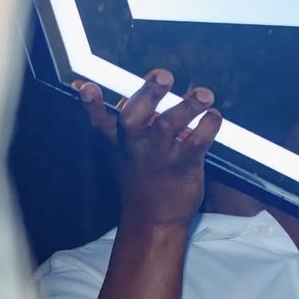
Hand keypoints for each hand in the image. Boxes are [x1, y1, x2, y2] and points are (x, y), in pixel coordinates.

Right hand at [76, 68, 222, 229]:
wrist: (155, 222)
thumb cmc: (144, 177)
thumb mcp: (125, 151)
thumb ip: (132, 118)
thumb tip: (146, 81)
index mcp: (118, 142)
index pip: (100, 122)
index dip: (92, 105)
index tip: (85, 86)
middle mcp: (136, 147)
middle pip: (134, 117)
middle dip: (148, 93)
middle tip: (163, 75)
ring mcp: (160, 156)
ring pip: (168, 125)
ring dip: (187, 106)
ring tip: (203, 95)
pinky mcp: (184, 165)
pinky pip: (197, 142)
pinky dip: (208, 125)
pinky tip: (213, 116)